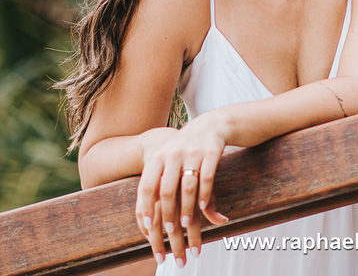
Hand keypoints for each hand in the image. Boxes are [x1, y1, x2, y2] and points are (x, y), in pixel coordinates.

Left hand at [135, 117, 231, 265]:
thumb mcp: (167, 161)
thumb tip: (145, 217)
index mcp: (158, 157)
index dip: (146, 208)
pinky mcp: (211, 152)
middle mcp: (173, 154)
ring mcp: (193, 153)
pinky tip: (204, 208)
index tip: (148, 227)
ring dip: (186, 208)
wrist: (210, 125)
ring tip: (186, 224)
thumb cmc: (184, 151)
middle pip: (166, 190)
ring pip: (187, 186)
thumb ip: (157, 184)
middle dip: (168, 214)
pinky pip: (207, 177)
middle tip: (171, 232)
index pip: (147, 186)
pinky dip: (205, 194)